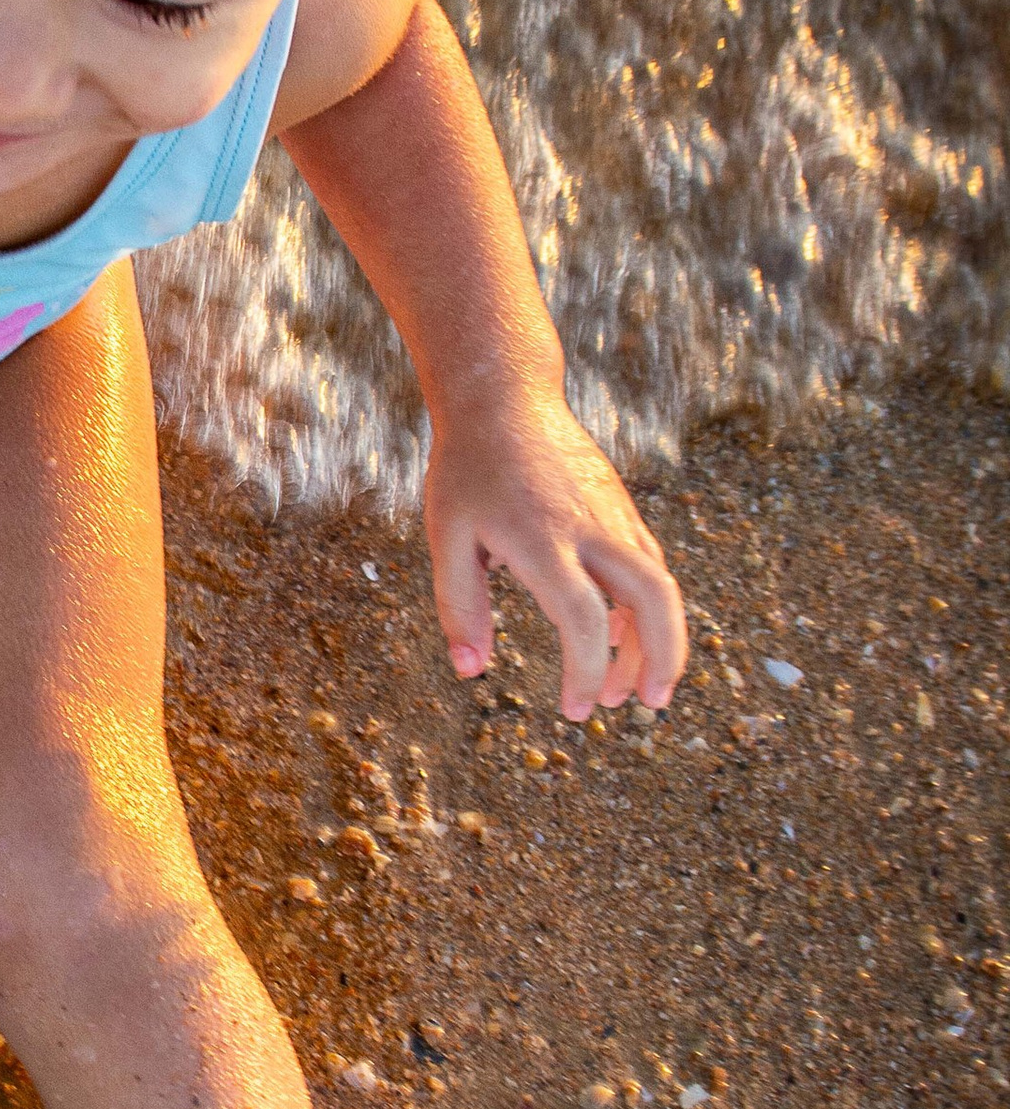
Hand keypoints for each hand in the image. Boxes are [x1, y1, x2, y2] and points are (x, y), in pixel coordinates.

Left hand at [424, 387, 686, 718]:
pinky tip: (619, 638)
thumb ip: (459, 606)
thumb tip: (470, 671)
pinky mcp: (624, 511)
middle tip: (649, 706)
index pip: (582, 618)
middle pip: (655, 597)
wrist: (505, 397)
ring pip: (660, 585)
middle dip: (663, 658)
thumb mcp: (446, 536)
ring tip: (628, 691)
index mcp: (543, 538)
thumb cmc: (468, 470)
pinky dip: (644, 610)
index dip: (585, 671)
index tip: (574, 711)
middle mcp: (592, 527)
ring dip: (656, 642)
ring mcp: (615, 516)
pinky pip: (648, 567)